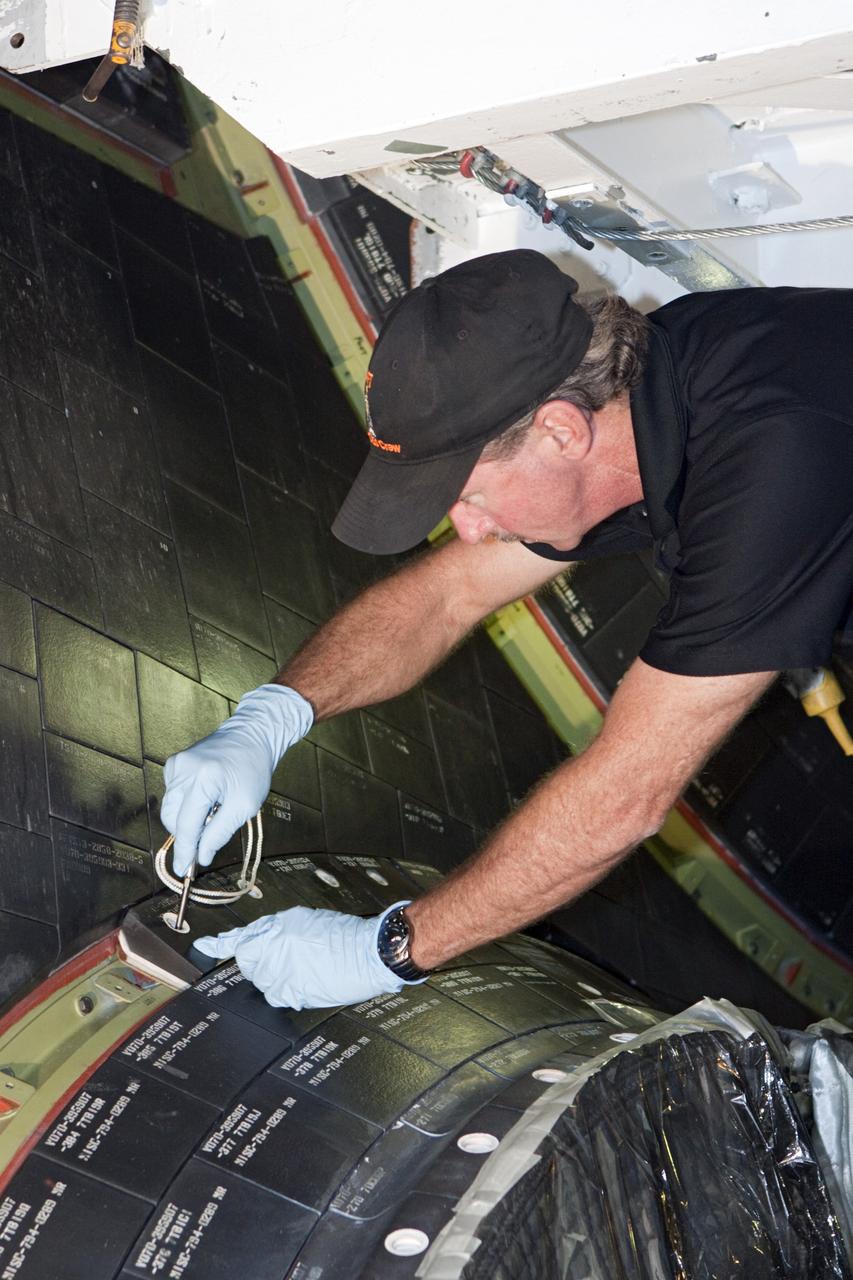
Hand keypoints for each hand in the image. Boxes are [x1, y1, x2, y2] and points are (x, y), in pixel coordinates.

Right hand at [161, 684, 312, 874]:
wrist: (251, 735)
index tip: (184, 870)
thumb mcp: (244, 805)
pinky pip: (174, 793)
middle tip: (204, 843)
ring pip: (171, 807)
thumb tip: (201, 856)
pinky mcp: (174, 763)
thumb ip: (220, 832)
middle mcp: (183, 770)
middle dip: (185, 834)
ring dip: (187, 817)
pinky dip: (186, 802)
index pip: (186, 825)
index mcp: (203, 780)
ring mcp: (176, 764)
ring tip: (213, 810)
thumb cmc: (253, 769)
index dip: (185, 850)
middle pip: (172, 817)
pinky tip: (207, 795)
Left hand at [193, 904, 411, 1008]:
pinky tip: (307, 982)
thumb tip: (261, 941)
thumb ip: (277, 930)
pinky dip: (290, 993)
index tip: (203, 947)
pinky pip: (278, 998)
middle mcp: (273, 947)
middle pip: (250, 964)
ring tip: (304, 970)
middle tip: (287, 961)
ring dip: (278, 980)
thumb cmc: (342, 935)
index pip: (241, 939)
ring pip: (264, 983)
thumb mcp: (306, 919)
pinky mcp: (291, 991)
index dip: (220, 945)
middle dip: (263, 964)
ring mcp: (280, 971)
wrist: (366, 952)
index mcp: (276, 926)